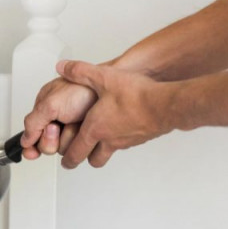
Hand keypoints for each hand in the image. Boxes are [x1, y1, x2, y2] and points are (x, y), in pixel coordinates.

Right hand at [20, 77, 96, 158]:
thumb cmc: (84, 89)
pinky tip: (87, 131)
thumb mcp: (51, 104)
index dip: (34, 144)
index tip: (34, 152)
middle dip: (54, 138)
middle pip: (48, 145)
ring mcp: (74, 127)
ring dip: (71, 138)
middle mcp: (59, 119)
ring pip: (65, 149)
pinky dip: (84, 144)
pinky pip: (82, 152)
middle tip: (61, 125)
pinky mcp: (89, 136)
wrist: (111, 89)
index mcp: (46, 108)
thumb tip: (24, 140)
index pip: (32, 133)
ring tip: (78, 122)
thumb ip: (33, 122)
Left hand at [54, 59, 169, 168]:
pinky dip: (117, 140)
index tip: (64, 161)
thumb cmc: (135, 95)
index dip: (67, 158)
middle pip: (92, 160)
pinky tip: (119, 126)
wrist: (165, 105)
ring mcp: (125, 141)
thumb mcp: (103, 77)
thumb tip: (62, 67)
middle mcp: (109, 139)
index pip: (75, 152)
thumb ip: (80, 72)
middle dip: (82, 160)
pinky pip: (124, 144)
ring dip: (100, 151)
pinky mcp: (139, 138)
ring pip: (108, 154)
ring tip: (96, 141)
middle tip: (75, 158)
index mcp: (95, 129)